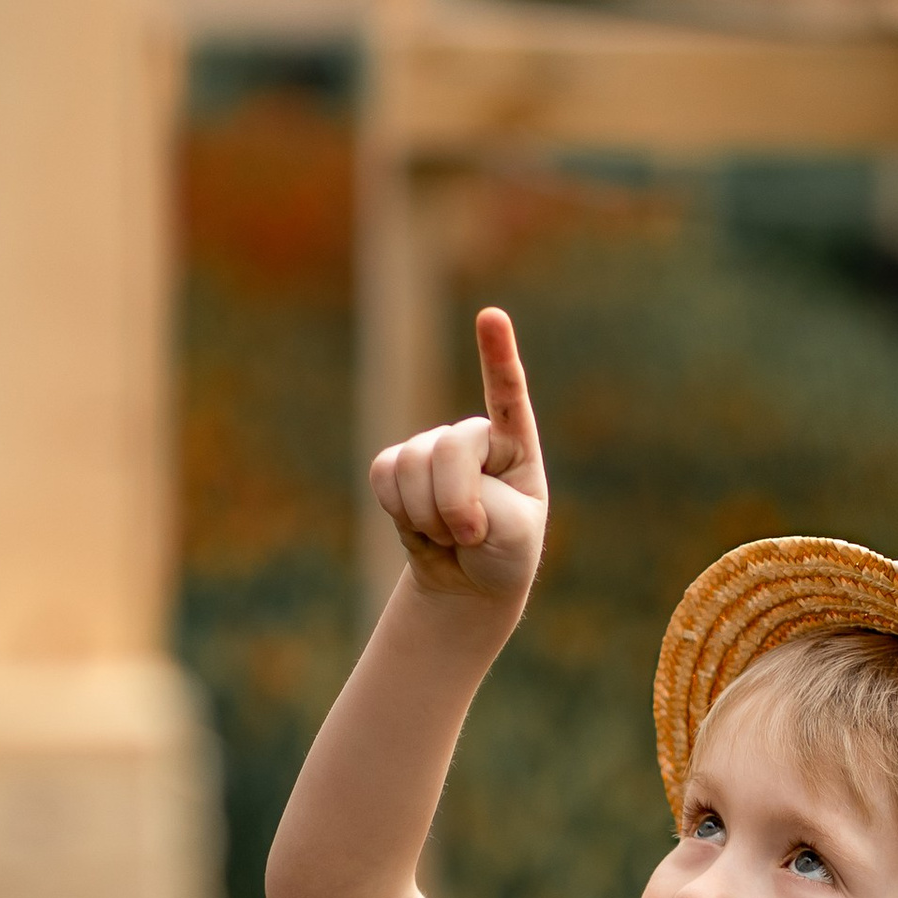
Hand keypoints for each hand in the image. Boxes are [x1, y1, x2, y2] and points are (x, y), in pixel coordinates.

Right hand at [369, 306, 547, 613]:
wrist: (469, 580)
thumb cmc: (505, 552)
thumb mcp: (513, 532)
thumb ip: (481, 499)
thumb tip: (434, 482)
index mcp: (515, 443)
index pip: (507, 393)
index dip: (497, 354)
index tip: (491, 316)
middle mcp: (474, 436)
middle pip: (449, 447)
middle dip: (454, 503)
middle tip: (470, 536)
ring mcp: (433, 448)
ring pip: (411, 464)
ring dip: (427, 515)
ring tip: (448, 534)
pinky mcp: (398, 465)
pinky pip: (383, 475)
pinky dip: (399, 509)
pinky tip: (420, 526)